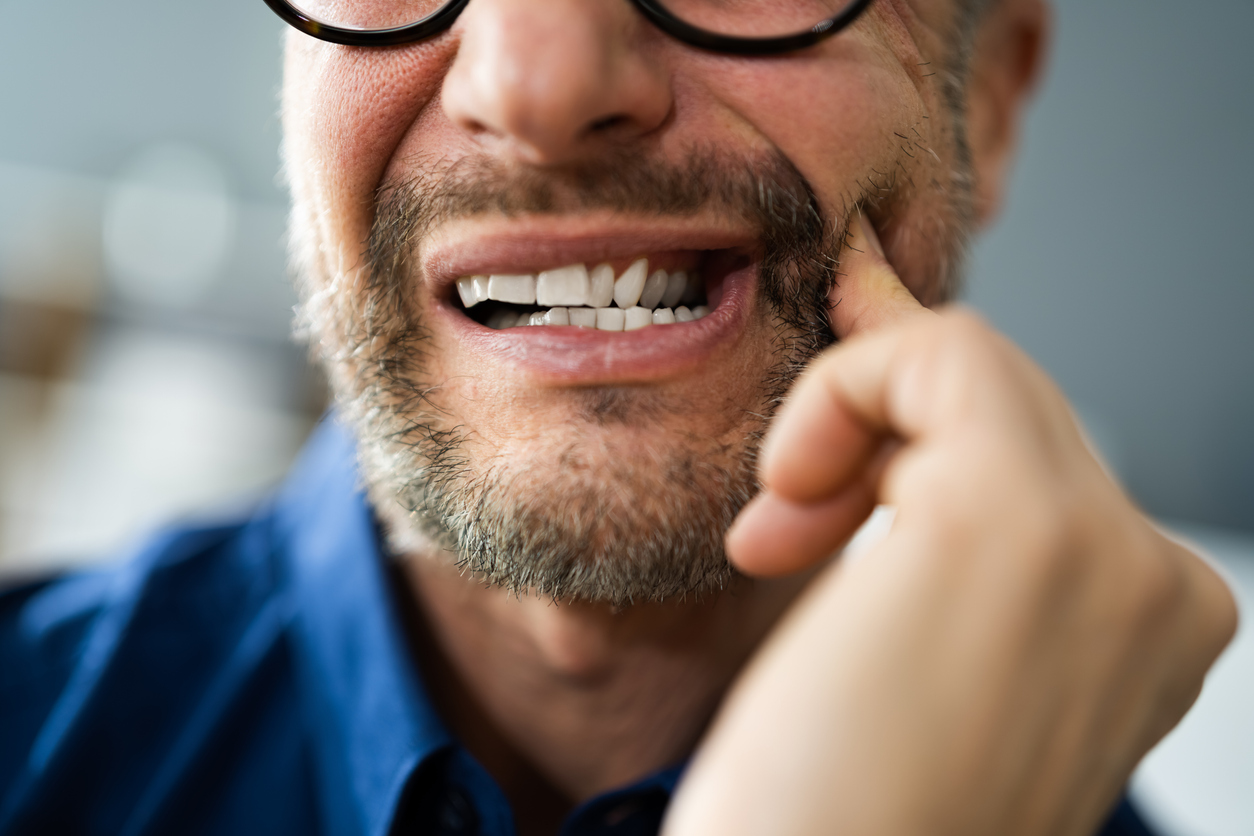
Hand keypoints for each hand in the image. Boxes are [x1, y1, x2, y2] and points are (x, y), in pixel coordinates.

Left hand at [664, 213, 1237, 835]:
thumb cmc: (837, 814)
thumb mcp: (911, 648)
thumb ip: (931, 512)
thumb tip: (890, 357)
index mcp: (1144, 633)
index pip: (1042, 457)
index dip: (922, 418)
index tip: (843, 415)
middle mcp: (1154, 591)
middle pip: (1005, 412)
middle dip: (869, 439)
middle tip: (778, 520)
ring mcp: (1104, 552)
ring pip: (970, 371)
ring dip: (845, 433)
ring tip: (774, 540)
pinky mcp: (1014, 518)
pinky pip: (937, 358)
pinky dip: (840, 394)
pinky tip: (786, 495)